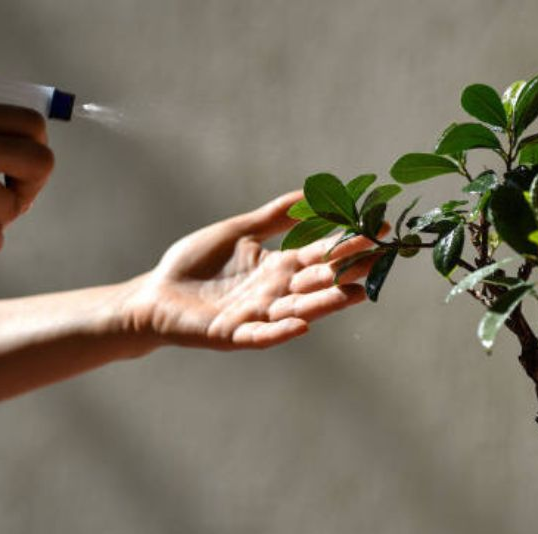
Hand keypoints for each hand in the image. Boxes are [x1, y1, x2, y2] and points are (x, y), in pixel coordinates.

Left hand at [122, 191, 380, 349]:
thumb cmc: (196, 263)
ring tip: (356, 293)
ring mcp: (256, 316)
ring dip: (326, 302)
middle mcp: (275, 292)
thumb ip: (273, 217)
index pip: (320, 253)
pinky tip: (299, 325)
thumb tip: (309, 193)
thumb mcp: (239, 232)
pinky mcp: (231, 334)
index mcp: (278, 266)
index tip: (377, 226)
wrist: (156, 294)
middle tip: (380, 256)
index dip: (347, 241)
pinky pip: (260, 335)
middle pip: (318, 280)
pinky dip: (279, 332)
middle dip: (348, 269)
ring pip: (298, 308)